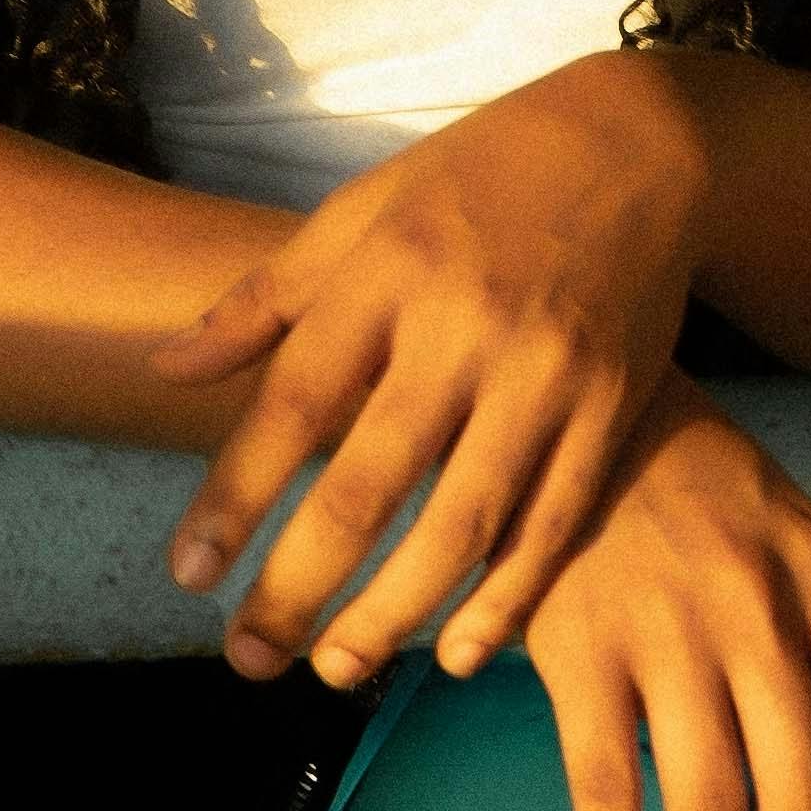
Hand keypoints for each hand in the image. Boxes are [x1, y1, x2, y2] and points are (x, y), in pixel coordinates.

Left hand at [154, 50, 712, 682]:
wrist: (645, 140)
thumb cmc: (482, 174)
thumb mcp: (366, 206)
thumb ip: (267, 296)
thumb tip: (165, 369)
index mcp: (389, 271)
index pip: (294, 402)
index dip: (235, 496)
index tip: (187, 575)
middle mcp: (463, 327)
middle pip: (367, 485)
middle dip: (298, 588)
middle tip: (247, 659)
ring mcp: (544, 373)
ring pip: (460, 525)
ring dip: (392, 615)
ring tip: (336, 670)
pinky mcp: (612, 406)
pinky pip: (551, 524)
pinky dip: (505, 600)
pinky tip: (455, 654)